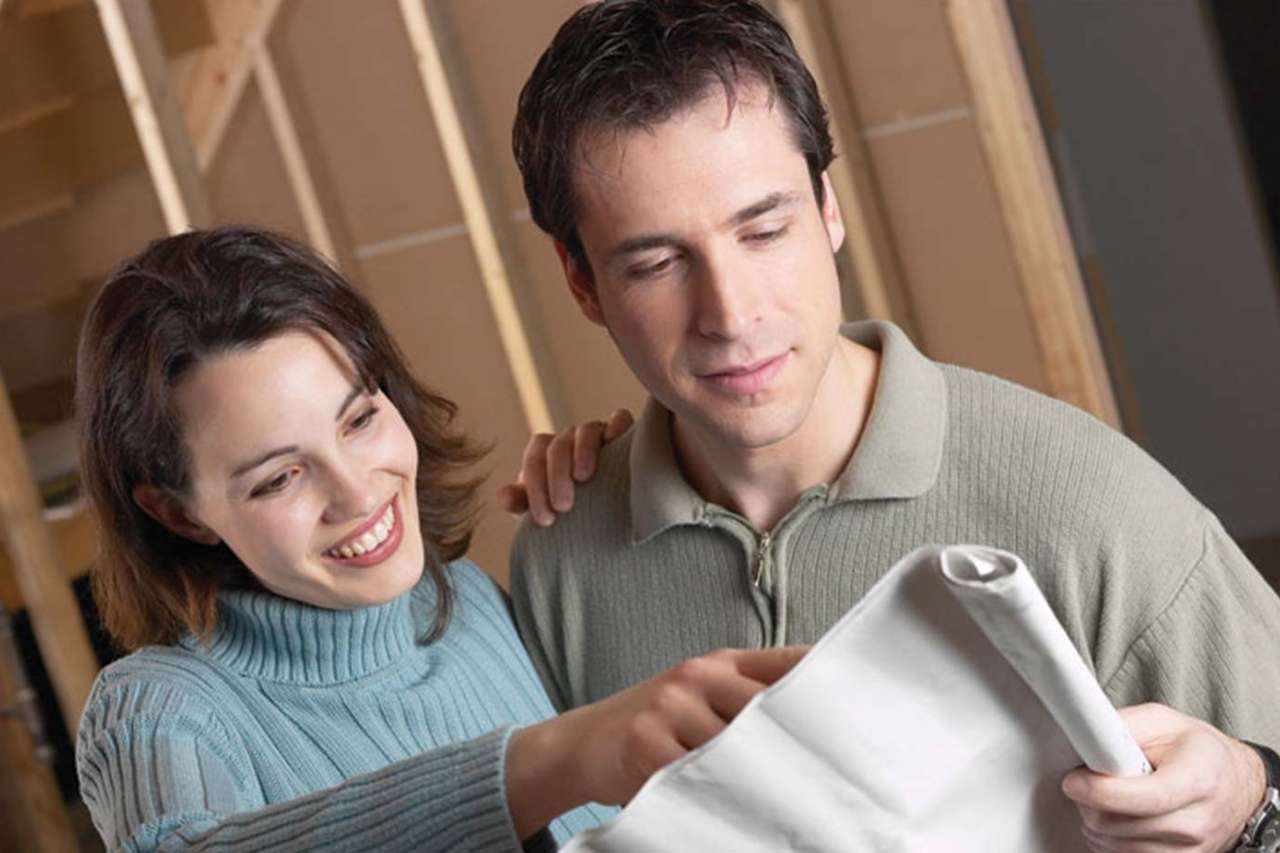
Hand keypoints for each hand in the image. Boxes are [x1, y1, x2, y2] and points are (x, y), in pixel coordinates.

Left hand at [496, 408, 633, 525]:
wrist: (607, 508)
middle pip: (557, 446)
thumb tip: (503, 496)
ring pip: (585, 432)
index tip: (544, 519)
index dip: (536, 487)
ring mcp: (596, 434)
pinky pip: (619, 420)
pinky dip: (617, 428)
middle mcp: (569, 440)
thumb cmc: (571, 507)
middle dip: (556, 476)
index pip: (535, 459)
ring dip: (582, 452)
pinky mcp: (622, 433)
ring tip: (583, 478)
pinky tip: (616, 445)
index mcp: (546, 453)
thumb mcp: (545, 507)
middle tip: (563, 506)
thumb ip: (521, 501)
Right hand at [505, 645, 807, 836]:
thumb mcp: (700, 694)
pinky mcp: (647, 743)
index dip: (825, 683)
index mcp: (721, 661)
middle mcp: (699, 675)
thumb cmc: (655, 723)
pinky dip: (720, 798)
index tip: (858, 714)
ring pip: (738, 750)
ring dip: (764, 782)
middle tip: (836, 778)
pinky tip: (737, 812)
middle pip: (770, 709)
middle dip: (800, 745)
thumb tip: (815, 718)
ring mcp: (671, 706)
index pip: (788, 662)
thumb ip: (748, 694)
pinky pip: (699, 777)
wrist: (582, 742)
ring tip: (796, 807)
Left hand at [1062, 703, 1267, 851]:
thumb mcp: (1161, 720)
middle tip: (1085, 781)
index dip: (1101, 791)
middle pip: (1119, 825)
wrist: (1236, 785)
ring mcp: (1190, 850)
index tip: (1073, 781)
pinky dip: (1109, 839)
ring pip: (1114, 845)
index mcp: (1198, 780)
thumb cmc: (1197, 750)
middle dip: (1089, 801)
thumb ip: (1123, 728)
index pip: (1144, 797)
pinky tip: (1115, 817)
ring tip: (1104, 796)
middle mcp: (1198, 822)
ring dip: (1096, 821)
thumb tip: (1084, 738)